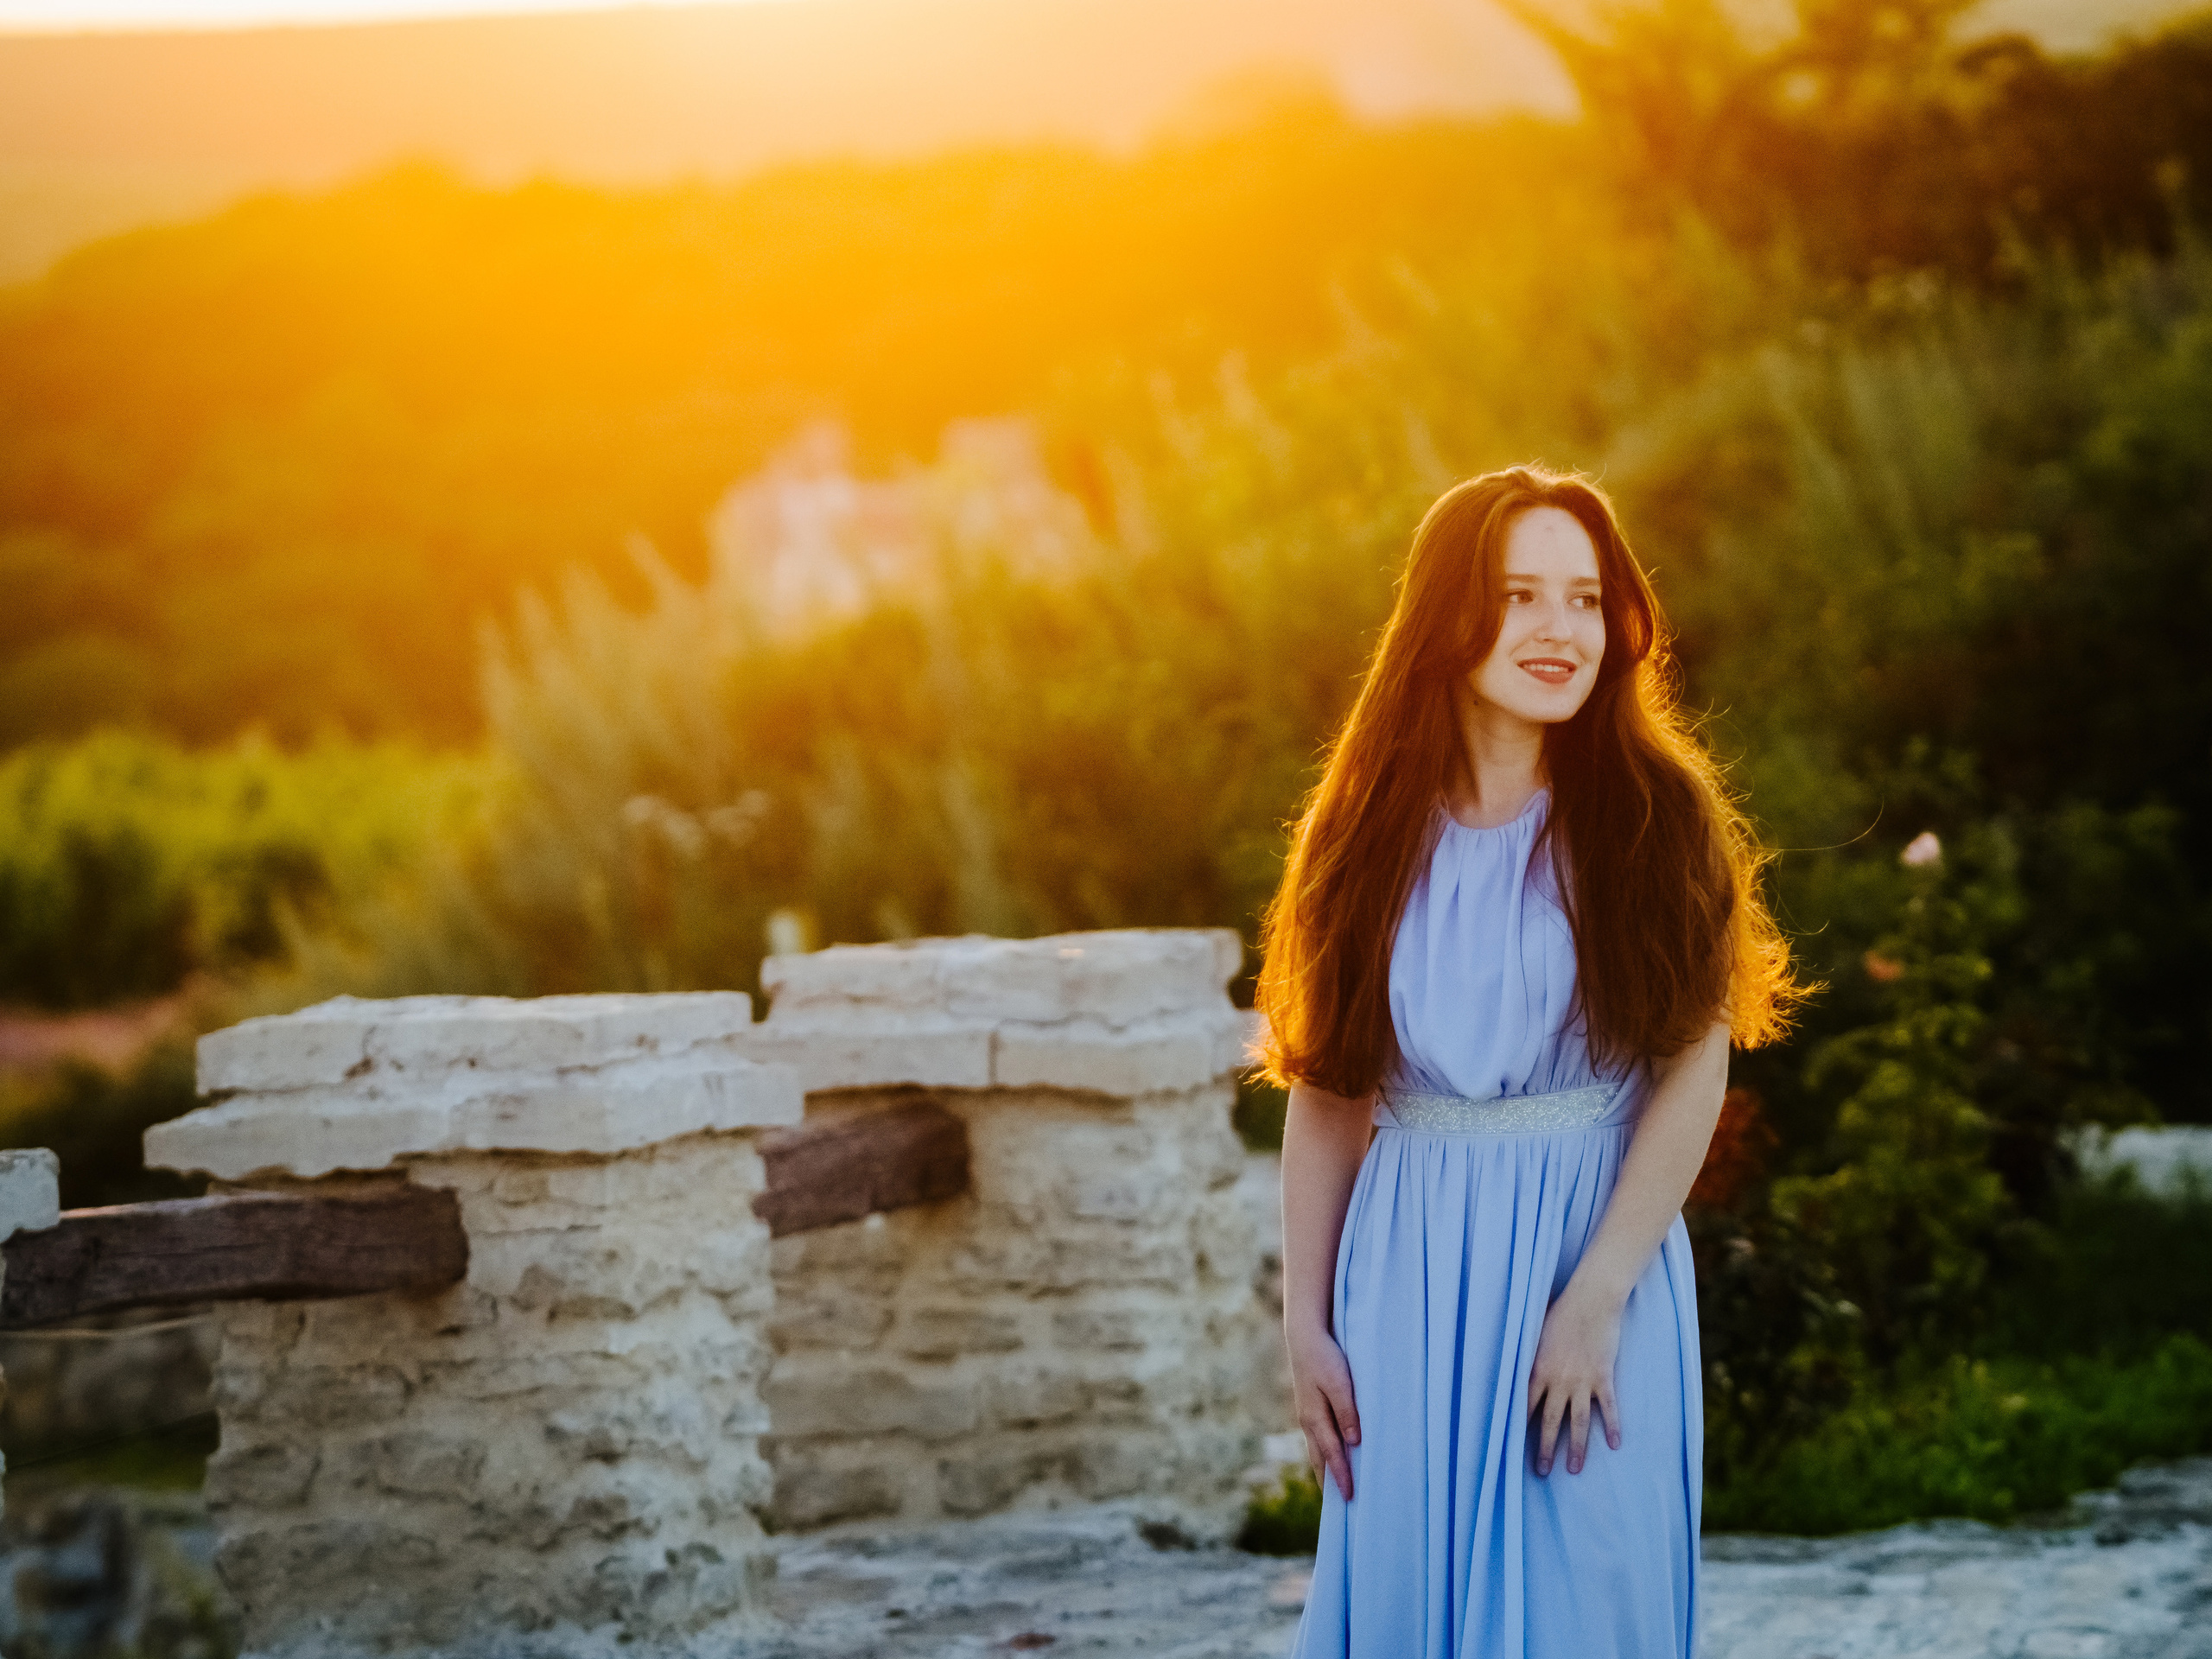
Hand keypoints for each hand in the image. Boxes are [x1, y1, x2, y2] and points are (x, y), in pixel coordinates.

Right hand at [1287, 1320, 1360, 1500]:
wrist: (1305, 1336)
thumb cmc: (1325, 1357)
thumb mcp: (1339, 1382)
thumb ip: (1346, 1411)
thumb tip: (1353, 1442)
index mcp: (1315, 1418)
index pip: (1332, 1455)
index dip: (1341, 1476)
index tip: (1350, 1498)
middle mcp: (1308, 1421)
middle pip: (1319, 1459)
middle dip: (1328, 1482)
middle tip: (1340, 1507)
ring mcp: (1307, 1415)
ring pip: (1316, 1450)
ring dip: (1324, 1469)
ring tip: (1334, 1488)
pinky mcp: (1309, 1407)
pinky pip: (1317, 1439)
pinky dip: (1323, 1453)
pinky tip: (1330, 1455)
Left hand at [1527, 1278, 1623, 1476]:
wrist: (1591, 1299)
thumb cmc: (1560, 1311)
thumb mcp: (1535, 1333)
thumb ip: (1528, 1354)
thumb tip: (1512, 1365)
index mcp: (1538, 1370)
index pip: (1524, 1405)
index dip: (1518, 1427)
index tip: (1511, 1446)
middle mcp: (1559, 1380)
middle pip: (1551, 1421)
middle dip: (1545, 1448)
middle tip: (1541, 1472)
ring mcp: (1583, 1381)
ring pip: (1579, 1421)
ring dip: (1576, 1447)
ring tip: (1573, 1470)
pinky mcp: (1604, 1377)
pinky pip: (1609, 1408)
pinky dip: (1613, 1426)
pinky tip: (1614, 1445)